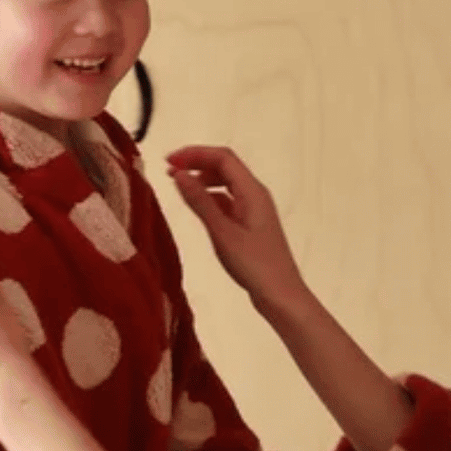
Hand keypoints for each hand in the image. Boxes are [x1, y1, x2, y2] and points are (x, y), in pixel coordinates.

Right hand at [165, 146, 308, 316]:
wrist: (281, 296)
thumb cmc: (255, 265)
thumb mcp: (223, 233)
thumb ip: (200, 202)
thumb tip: (179, 175)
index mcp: (252, 191)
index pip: (223, 158)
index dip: (195, 154)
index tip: (169, 162)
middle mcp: (255, 196)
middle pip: (225, 167)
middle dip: (197, 164)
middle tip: (170, 173)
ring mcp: (254, 211)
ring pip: (226, 185)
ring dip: (203, 181)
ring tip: (179, 188)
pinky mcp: (251, 227)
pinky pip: (229, 203)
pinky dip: (211, 200)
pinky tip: (198, 209)